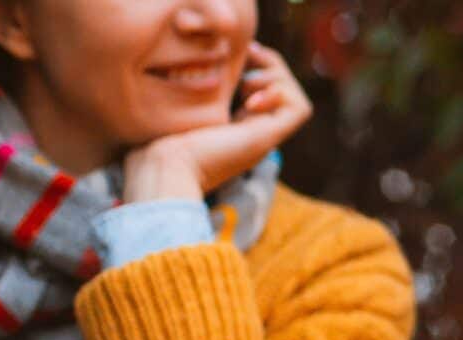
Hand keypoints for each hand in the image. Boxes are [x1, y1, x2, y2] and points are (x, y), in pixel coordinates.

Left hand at [123, 44, 310, 201]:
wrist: (165, 166)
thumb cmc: (162, 141)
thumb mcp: (185, 108)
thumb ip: (201, 93)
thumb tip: (208, 65)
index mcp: (239, 127)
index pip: (267, 92)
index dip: (260, 66)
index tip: (242, 51)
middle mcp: (257, 133)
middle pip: (286, 92)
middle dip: (271, 66)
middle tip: (249, 55)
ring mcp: (264, 137)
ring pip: (296, 99)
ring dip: (276, 78)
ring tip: (246, 84)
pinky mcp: (268, 139)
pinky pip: (300, 108)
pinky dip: (281, 93)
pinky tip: (251, 98)